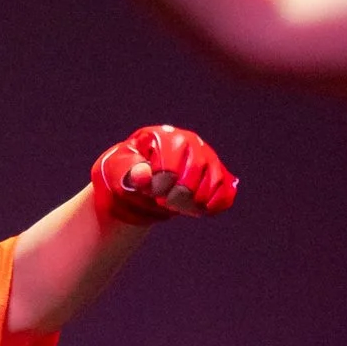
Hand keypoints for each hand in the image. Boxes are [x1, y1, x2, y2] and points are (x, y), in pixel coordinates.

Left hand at [90, 125, 238, 226]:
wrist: (142, 179)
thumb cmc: (130, 171)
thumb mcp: (121, 170)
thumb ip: (129, 172)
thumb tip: (142, 176)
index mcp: (165, 136)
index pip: (172, 159)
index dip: (163, 182)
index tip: (154, 192)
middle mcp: (191, 141)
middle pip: (197, 168)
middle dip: (180, 193)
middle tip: (166, 202)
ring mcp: (207, 157)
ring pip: (214, 180)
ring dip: (197, 200)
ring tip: (179, 206)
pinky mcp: (217, 174)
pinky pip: (225, 191)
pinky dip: (215, 204)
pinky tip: (200, 210)